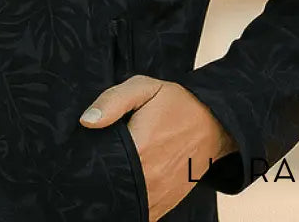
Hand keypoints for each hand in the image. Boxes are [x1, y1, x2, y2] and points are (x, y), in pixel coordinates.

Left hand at [79, 76, 236, 220]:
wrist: (214, 123)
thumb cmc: (177, 103)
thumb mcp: (144, 88)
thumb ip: (113, 101)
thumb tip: (86, 120)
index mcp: (140, 148)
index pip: (102, 165)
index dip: (89, 159)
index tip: (84, 151)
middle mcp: (149, 178)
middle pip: (111, 185)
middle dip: (101, 174)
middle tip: (100, 157)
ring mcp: (159, 195)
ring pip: (125, 201)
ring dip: (116, 188)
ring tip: (114, 169)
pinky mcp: (165, 204)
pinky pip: (141, 210)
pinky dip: (130, 198)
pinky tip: (127, 182)